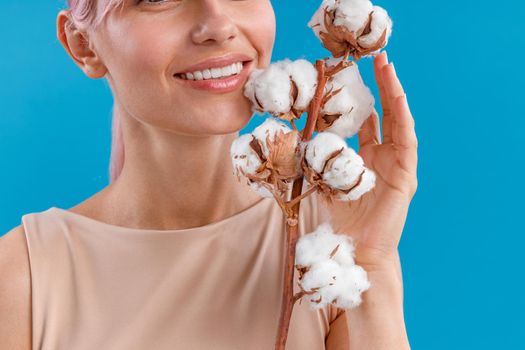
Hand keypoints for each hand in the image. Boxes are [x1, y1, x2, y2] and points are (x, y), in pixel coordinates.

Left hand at [321, 51, 417, 273]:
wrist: (355, 249)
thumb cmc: (340, 220)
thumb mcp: (324, 181)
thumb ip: (317, 160)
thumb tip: (297, 139)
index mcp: (366, 159)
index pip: (367, 122)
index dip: (362, 99)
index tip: (353, 76)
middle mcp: (384, 158)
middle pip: (386, 115)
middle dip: (382, 87)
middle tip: (377, 60)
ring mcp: (397, 165)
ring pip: (399, 122)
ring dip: (394, 94)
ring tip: (388, 68)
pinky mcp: (406, 175)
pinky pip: (407, 142)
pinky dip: (403, 118)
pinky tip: (398, 97)